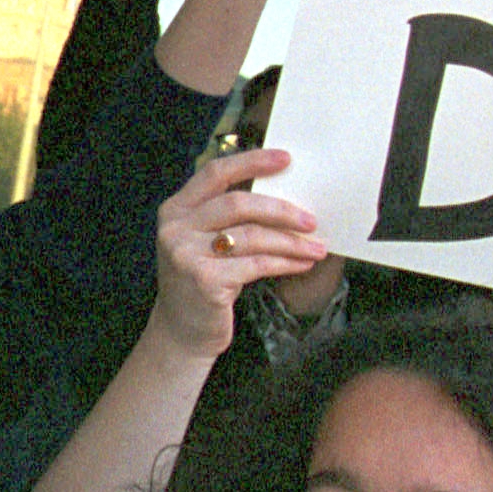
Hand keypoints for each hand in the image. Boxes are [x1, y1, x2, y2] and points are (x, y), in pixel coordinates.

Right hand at [146, 146, 326, 361]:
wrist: (182, 332)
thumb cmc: (204, 281)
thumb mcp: (205, 242)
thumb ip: (227, 218)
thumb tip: (284, 196)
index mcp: (176, 209)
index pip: (215, 173)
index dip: (251, 162)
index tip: (285, 158)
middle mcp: (176, 228)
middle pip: (238, 204)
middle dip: (281, 210)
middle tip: (311, 219)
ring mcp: (187, 253)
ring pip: (252, 235)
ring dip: (291, 241)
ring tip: (316, 247)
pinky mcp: (204, 280)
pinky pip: (256, 264)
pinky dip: (285, 263)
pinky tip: (302, 264)